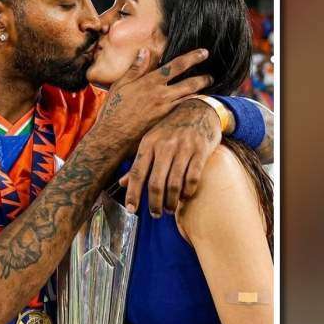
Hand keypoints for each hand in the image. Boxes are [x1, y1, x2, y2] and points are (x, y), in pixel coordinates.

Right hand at [92, 46, 212, 152]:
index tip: (204, 52)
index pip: (177, 65)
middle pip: (190, 83)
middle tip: (211, 76)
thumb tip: (144, 51)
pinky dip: (192, 108)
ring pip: (190, 99)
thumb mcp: (121, 85)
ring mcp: (165, 110)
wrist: (112, 137)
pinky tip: (197, 107)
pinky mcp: (166, 123)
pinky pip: (183, 113)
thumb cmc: (113, 110)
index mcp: (151, 82)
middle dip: (204, 78)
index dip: (193, 57)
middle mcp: (161, 95)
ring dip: (201, 94)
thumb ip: (135, 68)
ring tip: (208, 91)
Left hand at [120, 97, 221, 217]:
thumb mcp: (153, 140)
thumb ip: (140, 163)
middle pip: (156, 183)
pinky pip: (193, 178)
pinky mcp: (201, 150)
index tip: (131, 210)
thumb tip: (122, 183)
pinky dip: (188, 192)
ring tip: (170, 209)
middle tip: (156, 214)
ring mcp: (184, 147)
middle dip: (155, 203)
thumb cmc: (172, 128)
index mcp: (150, 142)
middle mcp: (165, 145)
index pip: (138, 173)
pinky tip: (186, 196)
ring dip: (171, 202)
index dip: (133, 194)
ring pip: (174, 184)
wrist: (199, 109)